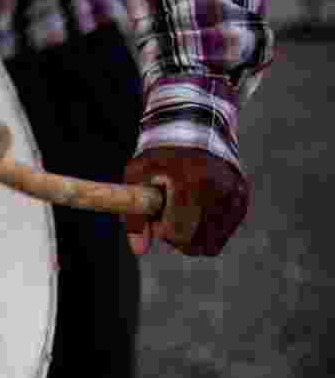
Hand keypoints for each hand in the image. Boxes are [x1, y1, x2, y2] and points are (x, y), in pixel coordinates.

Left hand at [124, 147, 248, 256]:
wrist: (193, 126)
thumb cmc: (160, 154)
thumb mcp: (137, 175)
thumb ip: (135, 214)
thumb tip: (139, 250)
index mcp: (192, 182)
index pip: (179, 234)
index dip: (162, 231)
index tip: (155, 215)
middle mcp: (220, 189)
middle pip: (197, 243)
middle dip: (178, 236)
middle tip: (168, 213)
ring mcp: (235, 194)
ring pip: (212, 242)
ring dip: (194, 233)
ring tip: (183, 206)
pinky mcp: (242, 198)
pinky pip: (224, 231)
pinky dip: (208, 226)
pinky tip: (198, 205)